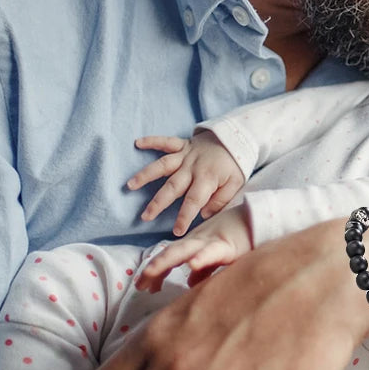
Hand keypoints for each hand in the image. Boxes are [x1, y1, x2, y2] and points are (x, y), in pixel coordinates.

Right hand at [127, 131, 245, 236]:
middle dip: (158, 203)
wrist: (238, 138)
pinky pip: (166, 142)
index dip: (185, 217)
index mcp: (207, 179)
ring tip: (130, 185)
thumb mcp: (235, 184)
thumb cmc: (235, 165)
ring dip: (146, 175)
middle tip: (145, 216)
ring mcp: (186, 155)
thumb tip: (204, 214)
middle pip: (173, 187)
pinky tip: (137, 143)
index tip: (177, 232)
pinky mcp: (183, 145)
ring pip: (163, 165)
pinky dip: (152, 141)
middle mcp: (193, 167)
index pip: (194, 201)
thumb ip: (220, 200)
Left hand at [135, 205, 252, 292]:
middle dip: (154, 268)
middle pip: (171, 253)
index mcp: (195, 244)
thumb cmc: (240, 236)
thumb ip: (204, 267)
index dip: (155, 270)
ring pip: (184, 251)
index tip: (143, 287)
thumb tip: (190, 282)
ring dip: (166, 260)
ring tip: (151, 271)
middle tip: (139, 285)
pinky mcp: (228, 246)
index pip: (170, 257)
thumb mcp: (218, 253)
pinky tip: (192, 264)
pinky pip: (213, 252)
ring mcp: (211, 242)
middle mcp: (199, 242)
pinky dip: (201, 257)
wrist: (261, 218)